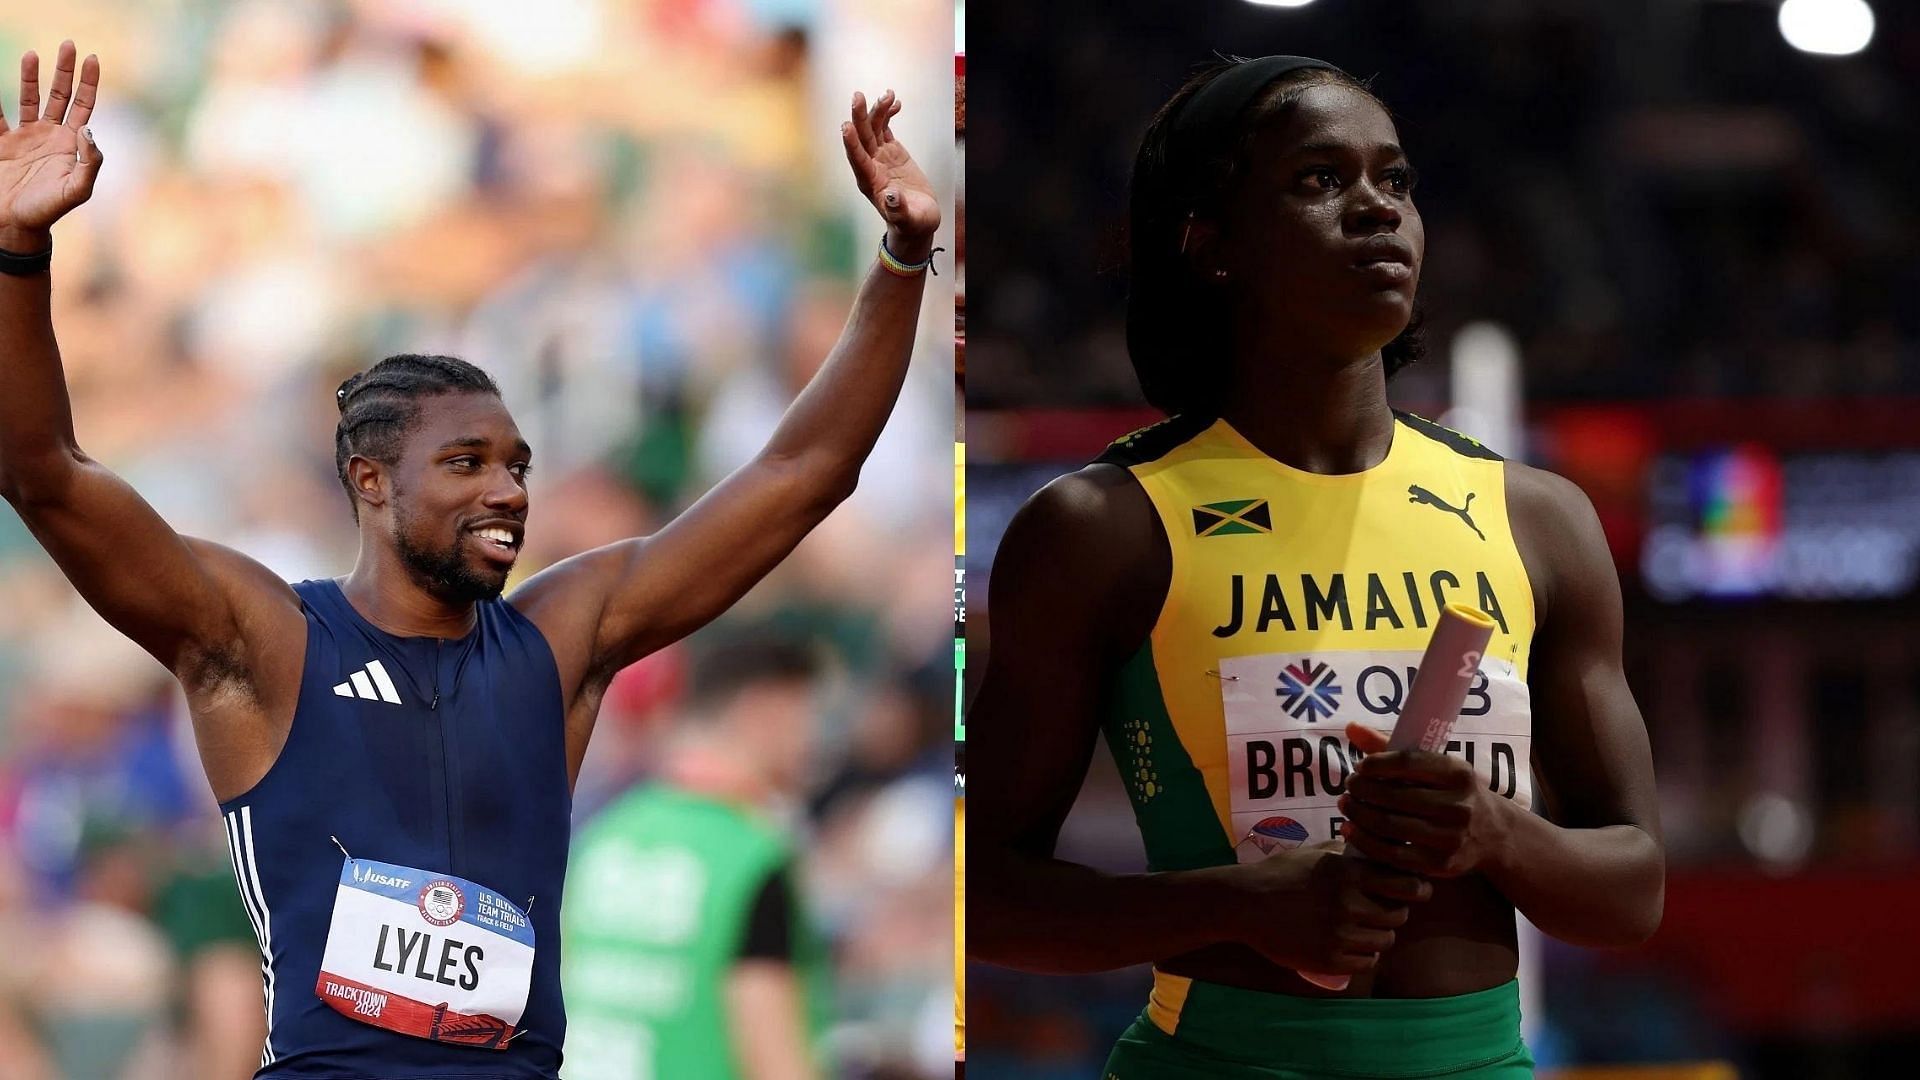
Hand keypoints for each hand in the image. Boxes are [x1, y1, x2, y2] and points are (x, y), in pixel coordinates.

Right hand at [0, 42, 102, 249]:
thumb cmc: (49, 210)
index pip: (84, 106)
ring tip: (32, 54)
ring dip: (31, 77)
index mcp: (72, 144)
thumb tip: (89, 130)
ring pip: (30, 99)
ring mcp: (27, 137)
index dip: (89, 83)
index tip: (92, 59)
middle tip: (69, 45)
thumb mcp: (77, 190)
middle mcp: (52, 136)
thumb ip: (90, 162)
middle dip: (65, 71)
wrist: (16, 225)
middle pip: (61, 95)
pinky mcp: (3, 143)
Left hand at [840, 90, 939, 260]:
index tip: (846, 126)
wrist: (917, 220)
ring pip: (873, 128)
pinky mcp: (891, 150)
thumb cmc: (911, 223)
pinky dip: (888, 114)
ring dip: (877, 110)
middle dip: (858, 117)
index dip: (851, 143)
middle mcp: (870, 166)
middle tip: (857, 96)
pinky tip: (895, 102)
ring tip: (888, 94)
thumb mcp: (908, 219)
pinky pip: (885, 128)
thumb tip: (891, 196)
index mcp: (870, 182)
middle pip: (861, 137)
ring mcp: (879, 156)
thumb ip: (899, 209)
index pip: (857, 159)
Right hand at [1226, 839, 1430, 975]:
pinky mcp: (1329, 960)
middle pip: (1398, 916)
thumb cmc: (1278, 875)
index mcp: (1348, 874)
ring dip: (1379, 936)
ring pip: (1384, 941)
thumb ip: (1344, 852)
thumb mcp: (1313, 854)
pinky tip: (1354, 948)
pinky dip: (1363, 956)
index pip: (1405, 883)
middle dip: (1395, 914)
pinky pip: (1365, 963)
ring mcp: (1339, 934)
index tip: (1417, 890)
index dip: (1416, 888)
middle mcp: (1349, 904)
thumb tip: (1370, 848)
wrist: (1244, 905)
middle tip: (1384, 912)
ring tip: (1367, 930)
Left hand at [1338, 721, 1510, 877]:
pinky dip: (1365, 841)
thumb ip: (1393, 748)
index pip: (1409, 763)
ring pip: (1391, 826)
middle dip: (1363, 789)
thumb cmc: (1452, 792)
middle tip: (1348, 785)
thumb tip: (1350, 728)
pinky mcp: (1439, 864)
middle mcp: (1458, 806)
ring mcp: (1450, 838)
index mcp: (1458, 774)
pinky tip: (1350, 830)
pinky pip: (1392, 854)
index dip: (1378, 764)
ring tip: (1345, 804)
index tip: (1361, 766)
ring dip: (1359, 814)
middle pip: (1396, 796)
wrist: (1493, 834)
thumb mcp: (1436, 767)